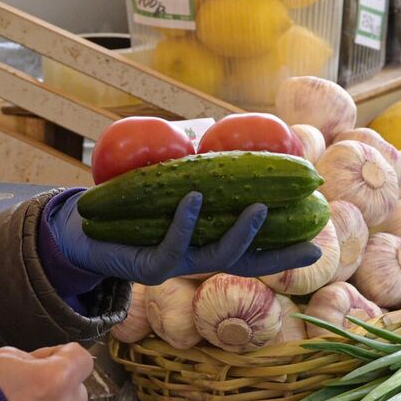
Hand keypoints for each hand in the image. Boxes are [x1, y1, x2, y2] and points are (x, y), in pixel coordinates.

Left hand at [54, 190, 321, 284]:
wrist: (82, 228)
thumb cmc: (131, 203)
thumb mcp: (172, 181)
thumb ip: (201, 166)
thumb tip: (226, 133)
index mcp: (207, 245)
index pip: (256, 254)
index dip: (287, 252)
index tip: (318, 244)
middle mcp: (197, 261)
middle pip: (246, 262)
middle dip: (279, 251)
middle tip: (308, 229)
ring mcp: (175, 267)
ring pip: (216, 258)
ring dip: (240, 234)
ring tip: (258, 207)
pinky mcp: (147, 266)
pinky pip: (171, 245)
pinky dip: (184, 219)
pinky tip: (193, 196)